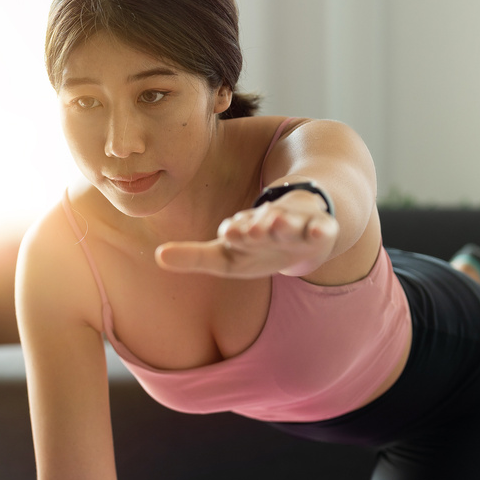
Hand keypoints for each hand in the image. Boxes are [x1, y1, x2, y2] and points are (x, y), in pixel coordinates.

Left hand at [154, 190, 337, 278]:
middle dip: (257, 225)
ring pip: (290, 221)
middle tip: (252, 228)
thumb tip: (157, 256)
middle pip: (262, 223)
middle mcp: (268, 223)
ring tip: (278, 221)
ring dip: (284, 222)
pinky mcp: (319, 229)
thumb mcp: (225, 257)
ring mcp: (296, 225)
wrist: (303, 229)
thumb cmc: (257, 247)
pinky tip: (321, 231)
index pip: (237, 230)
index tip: (230, 232)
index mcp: (245, 230)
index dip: (235, 231)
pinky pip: (322, 228)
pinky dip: (321, 229)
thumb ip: (194, 258)